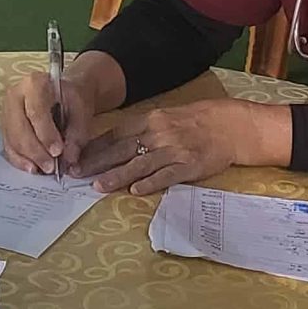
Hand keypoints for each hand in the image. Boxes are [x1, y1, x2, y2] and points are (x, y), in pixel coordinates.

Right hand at [0, 70, 102, 176]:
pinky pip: (9, 146)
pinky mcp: (5, 126)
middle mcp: (15, 95)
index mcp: (34, 83)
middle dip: (35, 151)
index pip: (36, 111)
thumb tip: (69, 158)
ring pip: (12, 139)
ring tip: (44, 169)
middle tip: (51, 167)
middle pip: (20, 128)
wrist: (62, 93)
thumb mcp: (81, 110)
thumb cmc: (71, 99)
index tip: (57, 151)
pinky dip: (20, 160)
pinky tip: (32, 168)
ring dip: (28, 158)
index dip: (46, 134)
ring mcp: (6, 111)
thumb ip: (77, 133)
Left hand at [74, 100, 279, 196]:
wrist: (232, 126)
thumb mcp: (168, 117)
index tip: (76, 157)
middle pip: (122, 150)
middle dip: (97, 162)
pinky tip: (135, 191)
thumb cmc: (198, 121)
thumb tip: (117, 142)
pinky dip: (150, 183)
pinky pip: (166, 176)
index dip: (95, 147)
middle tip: (76, 174)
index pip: (116, 134)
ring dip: (117, 176)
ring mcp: (174, 150)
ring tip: (98, 186)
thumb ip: (144, 129)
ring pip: (140, 164)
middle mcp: (159, 134)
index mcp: (151, 119)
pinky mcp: (189, 166)